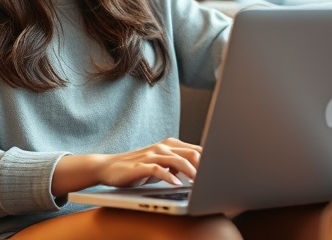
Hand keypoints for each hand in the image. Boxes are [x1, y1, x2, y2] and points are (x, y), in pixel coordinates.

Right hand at [51, 138, 200, 195]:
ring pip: (178, 160)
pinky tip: (178, 185)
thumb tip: (201, 172)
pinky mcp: (141, 165)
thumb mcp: (162, 165)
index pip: (196, 150)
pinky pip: (158, 170)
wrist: (109, 167)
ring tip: (200, 183)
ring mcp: (152, 154)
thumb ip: (179, 165)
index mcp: (171, 145)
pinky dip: (170, 177)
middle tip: (215, 178)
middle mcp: (163, 147)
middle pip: (191, 153)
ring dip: (191, 172)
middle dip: (205, 166)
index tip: (222, 172)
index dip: (210, 160)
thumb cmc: (138, 167)